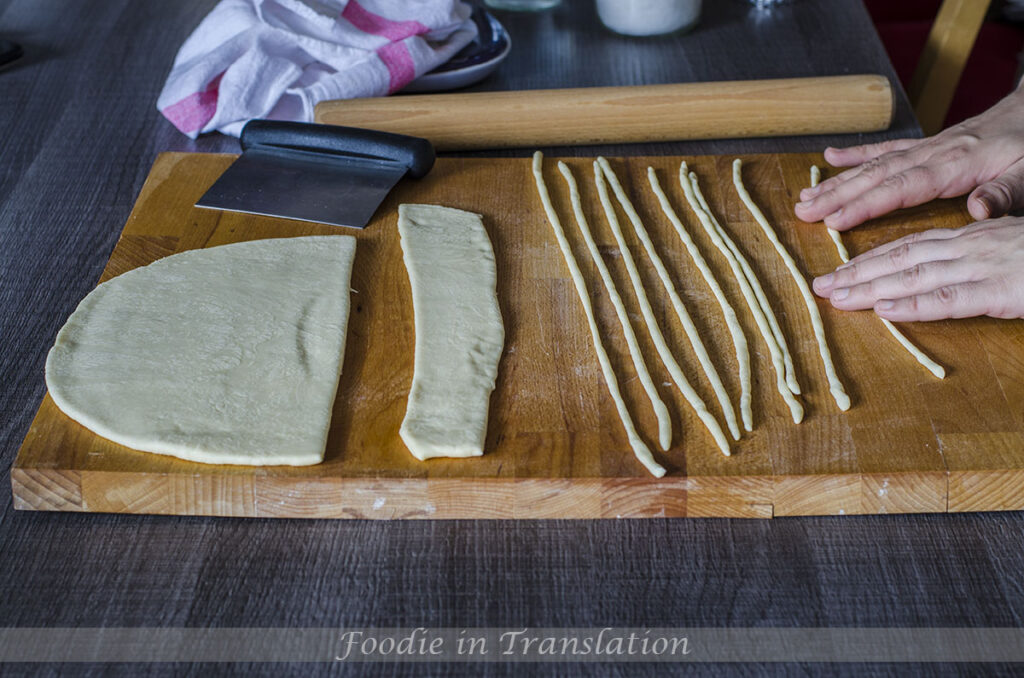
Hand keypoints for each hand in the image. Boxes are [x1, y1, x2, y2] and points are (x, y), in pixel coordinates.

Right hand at [794, 85, 1023, 229]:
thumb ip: (1004, 193)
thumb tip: (978, 210)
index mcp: (954, 165)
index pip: (899, 188)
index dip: (864, 205)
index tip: (834, 220)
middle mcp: (931, 154)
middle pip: (876, 176)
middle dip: (837, 195)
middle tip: (803, 212)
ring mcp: (925, 148)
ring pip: (873, 165)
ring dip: (838, 181)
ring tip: (805, 198)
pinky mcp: (926, 145)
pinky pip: (885, 149)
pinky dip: (856, 153)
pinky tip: (830, 158)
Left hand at [811, 217, 1023, 320]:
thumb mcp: (1013, 246)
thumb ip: (979, 255)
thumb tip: (946, 267)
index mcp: (975, 234)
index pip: (912, 244)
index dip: (872, 257)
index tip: (840, 269)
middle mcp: (973, 245)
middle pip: (902, 257)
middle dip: (857, 272)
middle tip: (820, 286)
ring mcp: (985, 266)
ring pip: (914, 276)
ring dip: (870, 288)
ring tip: (836, 298)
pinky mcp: (1001, 291)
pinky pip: (948, 299)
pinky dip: (913, 304)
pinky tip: (884, 310)